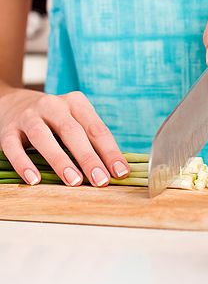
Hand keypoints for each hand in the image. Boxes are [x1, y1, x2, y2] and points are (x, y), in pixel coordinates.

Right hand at [0, 88, 129, 185]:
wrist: (13, 103)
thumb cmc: (54, 120)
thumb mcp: (74, 120)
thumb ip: (91, 140)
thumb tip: (114, 170)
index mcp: (76, 102)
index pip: (96, 128)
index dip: (110, 151)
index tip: (120, 173)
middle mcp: (53, 105)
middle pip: (73, 132)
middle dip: (88, 157)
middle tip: (100, 180)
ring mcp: (29, 116)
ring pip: (43, 137)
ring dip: (60, 160)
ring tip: (73, 181)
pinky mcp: (8, 130)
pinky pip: (14, 147)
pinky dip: (24, 163)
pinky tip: (34, 180)